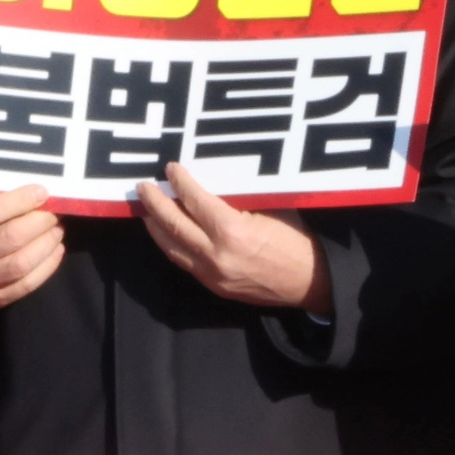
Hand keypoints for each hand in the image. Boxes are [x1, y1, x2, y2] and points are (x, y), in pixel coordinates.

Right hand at [0, 184, 65, 317]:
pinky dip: (47, 267)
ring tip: (57, 230)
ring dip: (47, 244)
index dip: (19, 201)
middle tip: (54, 213)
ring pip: (21, 264)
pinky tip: (56, 250)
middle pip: (11, 239)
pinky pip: (25, 285)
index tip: (42, 192)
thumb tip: (25, 189)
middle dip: (39, 222)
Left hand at [140, 163, 333, 311]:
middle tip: (144, 188)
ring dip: (155, 227)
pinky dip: (171, 245)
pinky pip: (183, 262)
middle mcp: (215, 254)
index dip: (181, 183)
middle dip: (155, 204)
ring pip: (171, 248)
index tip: (171, 169)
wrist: (310, 282)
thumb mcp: (271, 210)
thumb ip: (239, 201)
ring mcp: (211, 274)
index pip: (195, 202)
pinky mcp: (213, 286)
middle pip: (173, 225)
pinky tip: (166, 234)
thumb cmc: (296, 241)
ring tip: (146, 210)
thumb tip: (213, 184)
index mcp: (232, 231)